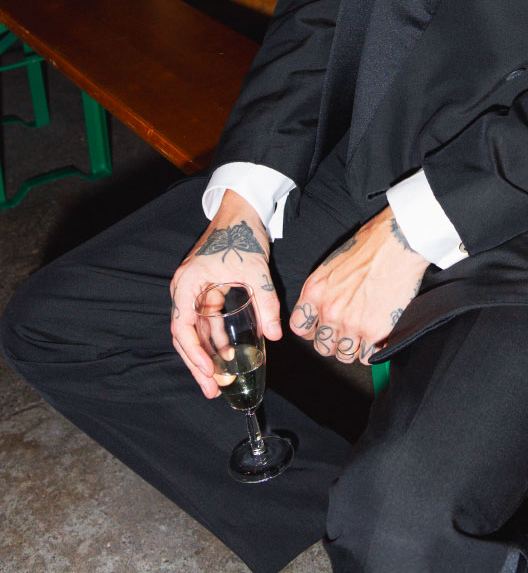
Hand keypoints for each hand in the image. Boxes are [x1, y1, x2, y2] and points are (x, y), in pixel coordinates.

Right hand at [169, 190, 281, 397]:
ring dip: (206, 354)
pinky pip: (207, 320)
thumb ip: (266, 302)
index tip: (208, 371)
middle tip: (212, 389)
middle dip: (197, 363)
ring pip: (195, 331)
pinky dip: (215, 339)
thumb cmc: (242, 234)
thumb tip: (275, 335)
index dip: (193, 353)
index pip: (182, 326)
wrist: (242, 208)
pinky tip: (227, 355)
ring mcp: (194, 290)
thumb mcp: (256, 271)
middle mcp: (185, 289)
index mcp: (188, 283)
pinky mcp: (206, 289)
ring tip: (219, 380)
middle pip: (184, 335)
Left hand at [291, 208, 427, 364]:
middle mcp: (330, 310)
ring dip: (354, 347)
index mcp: (315, 291)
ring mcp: (351, 323)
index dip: (312, 331)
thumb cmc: (370, 246)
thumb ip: (324, 291)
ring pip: (344, 355)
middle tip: (349, 332)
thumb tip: (323, 308)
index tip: (322, 329)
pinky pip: (367, 357)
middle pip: (322, 346)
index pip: (300, 327)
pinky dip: (373, 351)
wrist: (398, 242)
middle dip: (335, 342)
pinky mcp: (374, 331)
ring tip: (365, 333)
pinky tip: (378, 337)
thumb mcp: (333, 265)